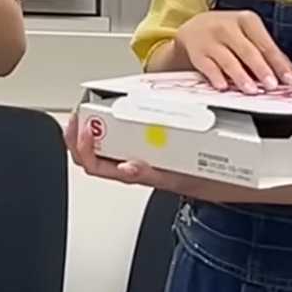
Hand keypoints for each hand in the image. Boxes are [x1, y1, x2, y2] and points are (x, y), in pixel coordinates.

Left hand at [63, 111, 217, 199]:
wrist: (214, 177)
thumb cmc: (192, 179)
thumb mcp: (171, 178)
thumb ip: (148, 174)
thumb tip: (127, 168)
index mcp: (128, 174)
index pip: (93, 165)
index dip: (83, 147)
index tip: (85, 127)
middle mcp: (125, 166)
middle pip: (88, 156)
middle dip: (76, 136)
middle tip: (78, 115)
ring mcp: (131, 155)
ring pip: (99, 147)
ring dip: (90, 129)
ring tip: (87, 112)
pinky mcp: (141, 145)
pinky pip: (117, 137)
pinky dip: (109, 124)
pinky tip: (109, 112)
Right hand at [170, 11, 291, 94]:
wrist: (194, 28)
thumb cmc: (227, 33)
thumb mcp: (249, 36)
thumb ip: (271, 54)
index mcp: (246, 20)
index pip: (266, 44)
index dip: (278, 63)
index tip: (288, 79)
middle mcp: (227, 27)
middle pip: (248, 51)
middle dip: (261, 69)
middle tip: (272, 85)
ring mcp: (210, 39)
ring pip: (228, 60)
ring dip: (241, 76)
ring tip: (251, 90)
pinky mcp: (197, 52)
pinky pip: (208, 67)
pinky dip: (216, 77)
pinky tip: (224, 86)